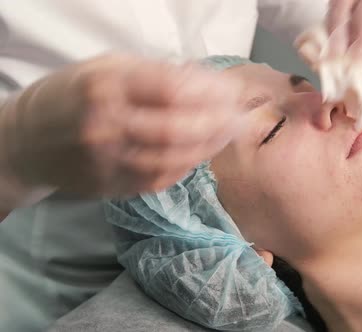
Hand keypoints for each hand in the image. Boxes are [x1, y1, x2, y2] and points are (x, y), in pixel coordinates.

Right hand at [0, 53, 245, 195]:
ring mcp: (107, 161)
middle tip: (241, 118)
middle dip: (218, 123)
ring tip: (229, 134)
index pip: (173, 90)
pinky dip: (187, 165)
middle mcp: (105, 125)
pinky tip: (202, 153)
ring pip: (173, 158)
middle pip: (178, 128)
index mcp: (105, 85)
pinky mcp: (111, 186)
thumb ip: (155, 74)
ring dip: (209, 146)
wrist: (28, 141)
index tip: (233, 91)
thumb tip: (207, 81)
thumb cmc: (72, 94)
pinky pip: (161, 178)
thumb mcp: (106, 67)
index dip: (211, 92)